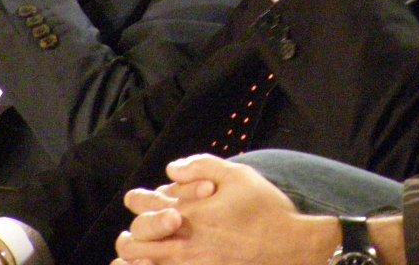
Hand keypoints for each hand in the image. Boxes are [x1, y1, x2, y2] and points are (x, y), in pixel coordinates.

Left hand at [113, 154, 338, 264]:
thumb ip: (201, 165)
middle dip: (130, 234)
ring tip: (134, 255)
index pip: (145, 206)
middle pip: (135, 242)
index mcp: (189, 213)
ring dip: (135, 258)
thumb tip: (171, 169)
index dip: (137, 199)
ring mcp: (190, 264)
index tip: (136, 197)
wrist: (288, 246)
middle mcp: (183, 242)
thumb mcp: (237, 174)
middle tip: (132, 232)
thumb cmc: (264, 208)